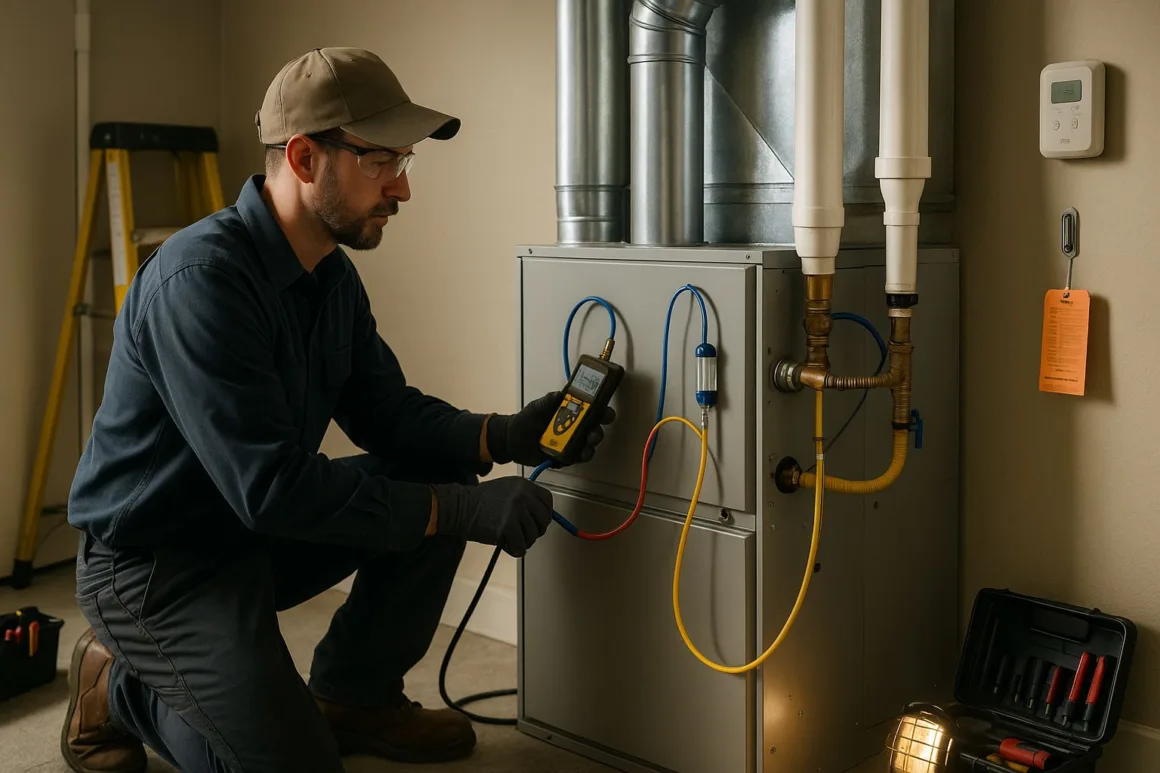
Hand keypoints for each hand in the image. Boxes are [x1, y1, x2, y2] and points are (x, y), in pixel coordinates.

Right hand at [431, 477, 553, 557]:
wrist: (461, 507)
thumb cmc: (479, 500)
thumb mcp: (506, 489)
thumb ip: (523, 497)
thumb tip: (538, 513)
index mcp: (524, 485)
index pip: (547, 500)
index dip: (546, 513)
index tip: (539, 521)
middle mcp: (523, 496)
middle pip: (544, 519)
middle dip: (537, 530)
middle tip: (527, 534)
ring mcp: (516, 511)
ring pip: (533, 534)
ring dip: (525, 541)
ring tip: (514, 540)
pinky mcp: (508, 527)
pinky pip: (521, 545)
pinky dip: (516, 550)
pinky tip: (509, 546)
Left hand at [486, 391, 615, 466]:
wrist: (511, 439)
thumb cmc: (527, 419)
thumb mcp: (537, 406)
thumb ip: (548, 400)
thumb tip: (560, 395)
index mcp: (571, 413)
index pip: (592, 411)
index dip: (602, 411)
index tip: (606, 413)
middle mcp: (575, 428)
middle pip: (594, 429)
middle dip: (598, 431)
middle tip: (594, 433)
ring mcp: (571, 443)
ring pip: (588, 445)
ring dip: (591, 445)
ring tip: (587, 446)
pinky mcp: (566, 456)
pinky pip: (578, 457)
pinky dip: (581, 456)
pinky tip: (580, 455)